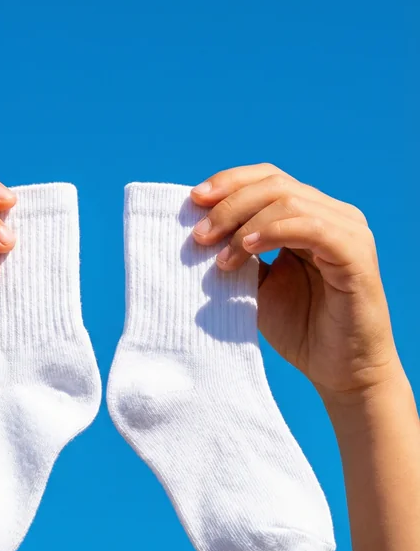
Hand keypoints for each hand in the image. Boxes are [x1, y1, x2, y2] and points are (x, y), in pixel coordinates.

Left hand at [190, 163, 399, 400]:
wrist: (340, 371)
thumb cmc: (300, 328)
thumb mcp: (257, 285)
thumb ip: (238, 254)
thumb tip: (199, 231)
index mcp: (310, 216)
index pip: (268, 179)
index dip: (230, 183)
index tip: (194, 200)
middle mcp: (333, 216)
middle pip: (275, 184)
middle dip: (229, 205)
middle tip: (199, 236)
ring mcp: (348, 232)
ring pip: (289, 201)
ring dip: (244, 224)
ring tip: (219, 257)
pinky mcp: (356, 255)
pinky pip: (311, 228)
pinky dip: (273, 232)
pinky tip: (246, 249)